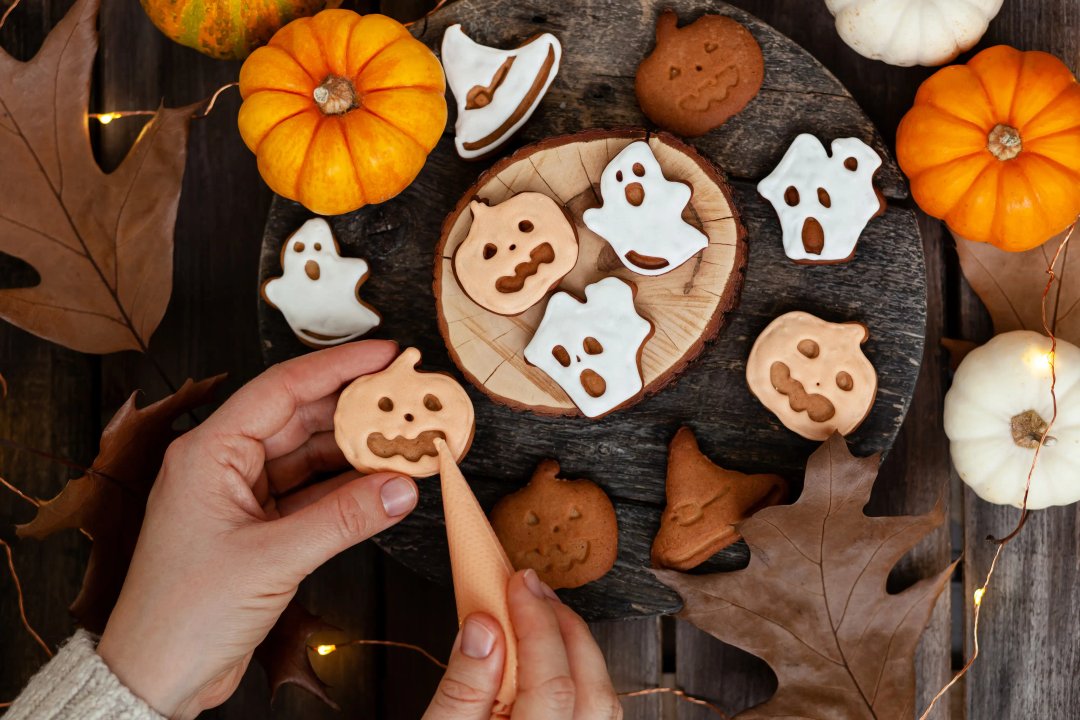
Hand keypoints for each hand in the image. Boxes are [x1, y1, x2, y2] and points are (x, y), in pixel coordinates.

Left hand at [98, 340, 418, 718]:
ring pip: (310, 456)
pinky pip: (312, 493)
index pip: (283, 389)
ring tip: (402, 441)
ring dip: (355, 451)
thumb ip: (343, 519)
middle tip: (404, 398)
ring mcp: (242, 497)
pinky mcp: (258, 528)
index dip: (338, 367)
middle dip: (355, 409)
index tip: (384, 356)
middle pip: (301, 418)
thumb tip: (399, 488)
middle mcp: (224, 466)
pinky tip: (381, 485)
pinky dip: (347, 489)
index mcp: (209, 452)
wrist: (157, 676)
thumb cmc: (183, 615)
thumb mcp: (272, 558)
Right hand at [424, 569, 622, 719]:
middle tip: (531, 590)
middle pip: (594, 692)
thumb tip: (484, 628)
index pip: (552, 685)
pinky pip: (595, 719)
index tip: (516, 584)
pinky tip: (550, 658)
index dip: (537, 624)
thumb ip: (462, 689)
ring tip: (540, 615)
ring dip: (576, 651)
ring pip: (604, 705)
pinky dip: (579, 678)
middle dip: (565, 629)